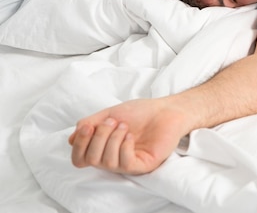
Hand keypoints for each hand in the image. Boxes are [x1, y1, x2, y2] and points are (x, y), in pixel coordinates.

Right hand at [68, 98, 189, 174]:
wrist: (166, 110)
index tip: (88, 126)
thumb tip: (71, 138)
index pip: (79, 158)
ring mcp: (127, 164)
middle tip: (112, 122)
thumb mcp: (109, 114)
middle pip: (90, 160)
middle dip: (97, 137)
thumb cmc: (140, 112)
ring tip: (124, 126)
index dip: (79, 144)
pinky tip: (131, 136)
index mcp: (103, 149)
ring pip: (106, 162)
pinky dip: (124, 146)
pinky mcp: (142, 165)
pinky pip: (125, 163)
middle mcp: (113, 159)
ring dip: (112, 139)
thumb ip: (89, 124)